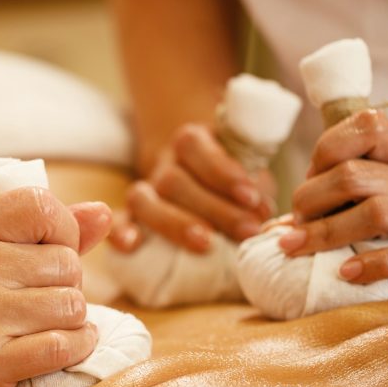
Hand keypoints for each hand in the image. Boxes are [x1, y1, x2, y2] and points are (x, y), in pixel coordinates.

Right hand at [0, 188, 111, 386]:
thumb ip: (47, 236)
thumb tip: (104, 212)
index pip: (39, 205)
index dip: (63, 230)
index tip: (53, 256)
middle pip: (66, 263)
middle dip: (67, 288)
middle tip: (42, 307)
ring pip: (70, 306)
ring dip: (72, 323)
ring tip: (47, 329)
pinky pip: (63, 346)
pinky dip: (76, 350)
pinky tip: (63, 351)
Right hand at [109, 123, 274, 252]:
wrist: (197, 176)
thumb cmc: (232, 180)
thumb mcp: (247, 170)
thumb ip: (255, 189)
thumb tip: (269, 221)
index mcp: (191, 141)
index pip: (195, 146)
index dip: (222, 171)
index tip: (252, 197)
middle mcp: (163, 164)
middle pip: (173, 180)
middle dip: (213, 207)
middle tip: (246, 229)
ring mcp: (145, 190)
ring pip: (143, 199)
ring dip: (175, 223)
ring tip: (206, 243)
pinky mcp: (132, 216)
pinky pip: (119, 220)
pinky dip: (120, 231)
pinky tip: (132, 245)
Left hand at [279, 109, 387, 297]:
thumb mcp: (385, 204)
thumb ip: (338, 206)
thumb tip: (273, 230)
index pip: (367, 126)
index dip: (326, 151)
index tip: (309, 183)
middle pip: (357, 176)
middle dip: (312, 200)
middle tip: (295, 228)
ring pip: (381, 212)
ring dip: (330, 232)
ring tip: (301, 249)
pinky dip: (375, 264)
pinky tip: (347, 273)